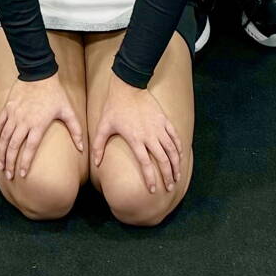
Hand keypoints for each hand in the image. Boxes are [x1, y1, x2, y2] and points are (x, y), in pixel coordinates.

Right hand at [0, 74, 83, 181]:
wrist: (38, 73)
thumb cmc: (55, 94)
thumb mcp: (67, 111)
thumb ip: (75, 130)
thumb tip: (82, 148)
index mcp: (38, 124)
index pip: (30, 148)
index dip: (25, 162)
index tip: (22, 174)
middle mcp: (24, 122)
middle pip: (14, 146)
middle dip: (10, 163)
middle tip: (8, 175)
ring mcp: (14, 115)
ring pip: (4, 138)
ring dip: (1, 153)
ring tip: (1, 165)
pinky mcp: (7, 108)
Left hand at [91, 79, 181, 194]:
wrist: (128, 85)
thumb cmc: (114, 106)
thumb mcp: (103, 126)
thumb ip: (98, 145)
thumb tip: (96, 163)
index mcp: (135, 139)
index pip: (145, 164)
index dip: (150, 178)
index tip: (153, 190)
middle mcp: (150, 135)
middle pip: (163, 160)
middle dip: (167, 176)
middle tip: (170, 188)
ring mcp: (159, 127)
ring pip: (172, 150)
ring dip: (176, 165)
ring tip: (177, 176)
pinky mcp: (164, 119)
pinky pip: (175, 136)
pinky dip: (179, 148)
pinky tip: (180, 156)